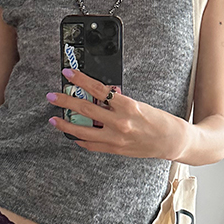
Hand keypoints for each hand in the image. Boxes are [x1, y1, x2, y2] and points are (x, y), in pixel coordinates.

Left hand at [47, 68, 189, 158]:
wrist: (171, 142)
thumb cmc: (159, 120)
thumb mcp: (139, 104)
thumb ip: (118, 100)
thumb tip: (100, 94)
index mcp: (127, 106)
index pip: (97, 89)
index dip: (80, 80)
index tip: (68, 74)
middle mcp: (119, 123)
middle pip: (85, 109)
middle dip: (65, 102)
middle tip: (52, 96)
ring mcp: (115, 139)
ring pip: (82, 131)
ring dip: (65, 125)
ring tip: (54, 120)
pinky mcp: (115, 150)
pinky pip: (92, 145)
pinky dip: (80, 139)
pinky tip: (73, 135)